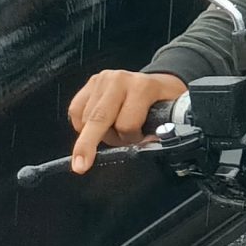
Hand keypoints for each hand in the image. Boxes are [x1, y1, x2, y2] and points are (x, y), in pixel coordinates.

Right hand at [67, 70, 188, 173]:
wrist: (159, 81)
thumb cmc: (164, 99)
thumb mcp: (171, 114)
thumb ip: (160, 130)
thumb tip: (145, 145)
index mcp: (142, 87)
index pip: (127, 123)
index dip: (131, 138)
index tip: (138, 140)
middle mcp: (119, 80)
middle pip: (98, 118)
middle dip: (87, 145)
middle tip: (81, 166)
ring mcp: (102, 80)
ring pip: (86, 118)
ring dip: (95, 134)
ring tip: (115, 130)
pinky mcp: (90, 83)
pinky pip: (75, 111)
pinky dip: (81, 125)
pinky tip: (96, 126)